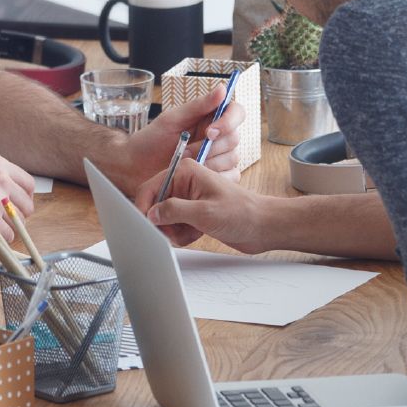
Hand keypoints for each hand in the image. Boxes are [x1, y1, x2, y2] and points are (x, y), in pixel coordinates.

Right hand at [0, 153, 35, 241]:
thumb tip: (23, 193)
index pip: (29, 183)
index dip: (27, 196)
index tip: (21, 202)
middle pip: (28, 204)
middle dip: (20, 214)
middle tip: (7, 217)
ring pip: (20, 220)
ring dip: (10, 225)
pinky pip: (9, 233)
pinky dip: (2, 236)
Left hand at [112, 84, 243, 193]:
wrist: (135, 169)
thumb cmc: (150, 141)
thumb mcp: (171, 120)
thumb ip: (198, 106)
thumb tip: (222, 88)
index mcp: (209, 118)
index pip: (236, 112)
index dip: (229, 121)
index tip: (209, 131)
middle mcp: (217, 136)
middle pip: (235, 138)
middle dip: (211, 147)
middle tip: (186, 152)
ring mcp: (218, 157)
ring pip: (232, 158)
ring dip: (209, 163)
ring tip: (184, 164)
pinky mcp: (216, 177)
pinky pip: (230, 177)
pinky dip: (214, 177)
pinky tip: (196, 178)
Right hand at [140, 159, 269, 252]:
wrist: (262, 226)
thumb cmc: (241, 213)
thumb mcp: (204, 212)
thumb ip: (174, 211)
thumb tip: (151, 214)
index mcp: (185, 172)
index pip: (150, 187)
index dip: (144, 207)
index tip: (145, 225)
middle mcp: (184, 182)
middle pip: (155, 205)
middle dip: (164, 223)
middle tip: (177, 231)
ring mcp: (188, 198)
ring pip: (164, 219)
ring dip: (175, 231)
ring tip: (193, 232)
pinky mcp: (192, 213)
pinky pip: (175, 226)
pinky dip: (183, 234)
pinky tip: (197, 234)